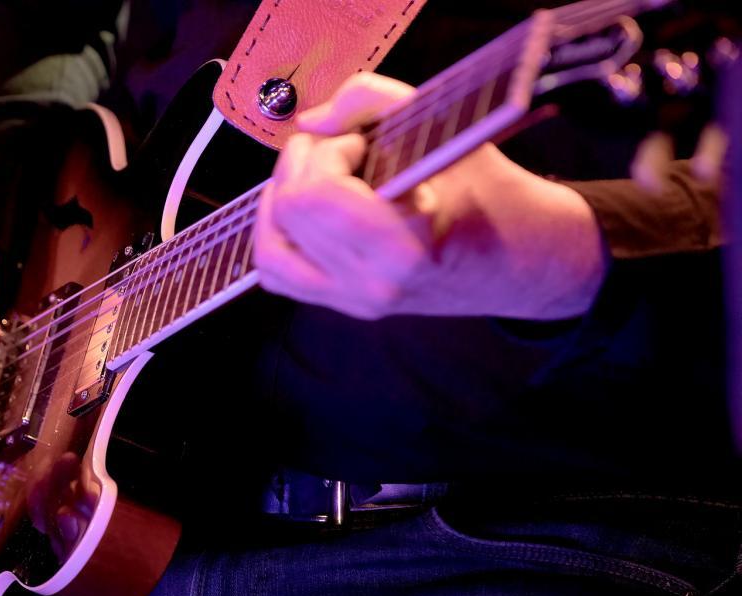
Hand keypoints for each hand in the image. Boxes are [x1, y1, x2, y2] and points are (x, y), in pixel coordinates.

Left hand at [254, 73, 606, 319]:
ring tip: (317, 178)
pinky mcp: (342, 306)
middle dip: (303, 165)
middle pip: (286, 212)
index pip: (315, 194)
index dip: (327, 152)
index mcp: (402, 247)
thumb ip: (372, 101)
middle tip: (341, 152)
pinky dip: (278, 237)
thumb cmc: (487, 193)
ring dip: (282, 201)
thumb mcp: (444, 129)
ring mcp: (353, 302)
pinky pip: (277, 275)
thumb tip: (311, 120)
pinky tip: (307, 212)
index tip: (359, 142)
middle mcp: (371, 284)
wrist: (516, 259)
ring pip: (268, 250)